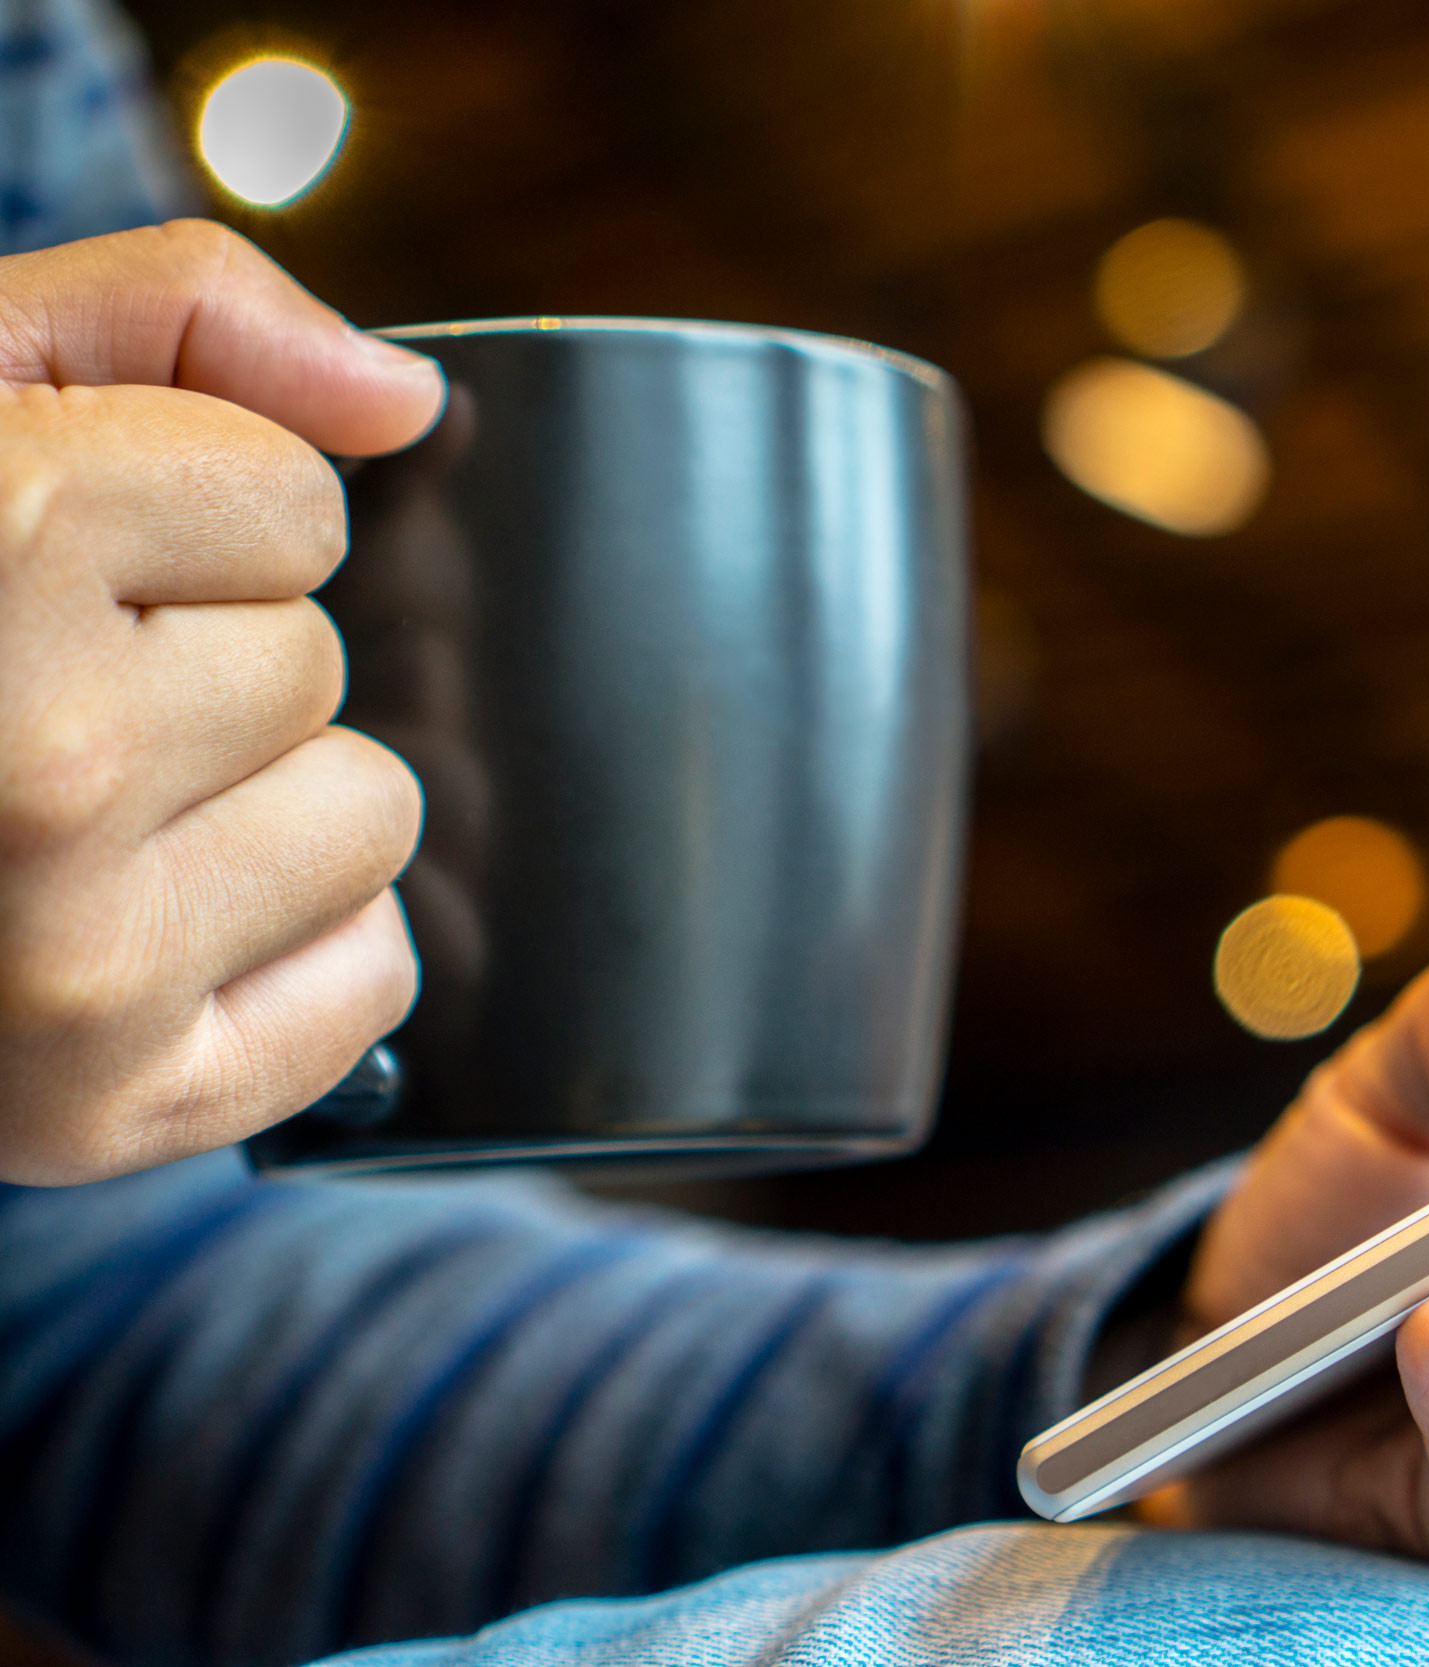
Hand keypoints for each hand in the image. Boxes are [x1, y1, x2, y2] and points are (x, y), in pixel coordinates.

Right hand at [0, 222, 445, 1184]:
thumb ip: (178, 316)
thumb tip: (405, 398)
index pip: (301, 503)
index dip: (185, 511)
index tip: (43, 558)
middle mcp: (45, 766)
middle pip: (317, 663)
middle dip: (198, 659)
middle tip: (16, 700)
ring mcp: (75, 962)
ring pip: (366, 814)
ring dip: (247, 802)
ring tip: (56, 813)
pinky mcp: (102, 1107)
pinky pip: (370, 976)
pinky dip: (283, 949)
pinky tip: (126, 920)